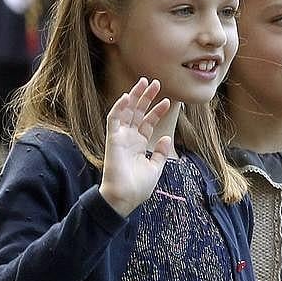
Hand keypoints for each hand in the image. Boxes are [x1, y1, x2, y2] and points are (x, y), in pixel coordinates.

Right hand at [99, 78, 175, 217]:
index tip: (169, 101)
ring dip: (134, 96)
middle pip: (137, 112)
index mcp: (139, 145)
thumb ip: (161, 152)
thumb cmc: (138, 187)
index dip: (157, 111)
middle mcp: (129, 139)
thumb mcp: (156, 168)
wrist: (125, 198)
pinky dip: (119, 107)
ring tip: (145, 82)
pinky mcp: (112, 140)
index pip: (148, 122)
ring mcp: (120, 138)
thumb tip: (166, 137)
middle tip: (156, 83)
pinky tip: (127, 96)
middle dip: (146, 97)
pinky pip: (113, 120)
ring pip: (126, 111)